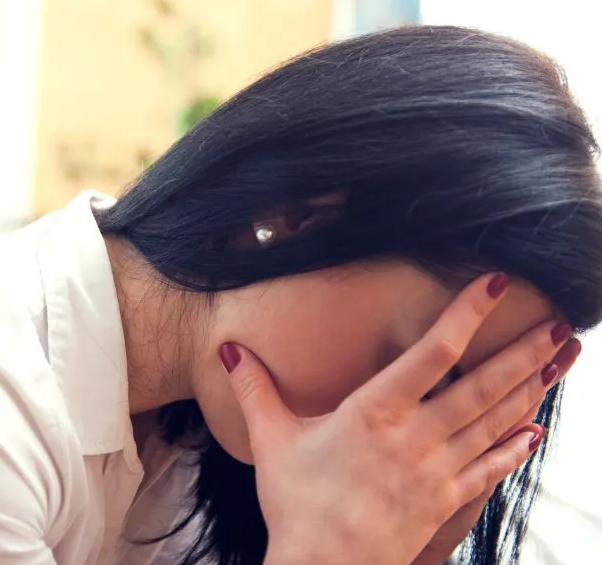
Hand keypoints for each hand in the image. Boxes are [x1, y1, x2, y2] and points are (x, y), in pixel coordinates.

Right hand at [220, 273, 577, 564]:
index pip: (433, 352)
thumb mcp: (272, 440)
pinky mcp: (443, 500)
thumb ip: (255, 390)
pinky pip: (488, 467)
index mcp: (375, 411)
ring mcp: (436, 469)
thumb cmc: (296, 504)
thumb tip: (228, 350)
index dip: (468, 314)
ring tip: (558, 362)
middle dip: (524, 352)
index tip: (497, 284)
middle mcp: (416, 436)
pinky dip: (514, 447)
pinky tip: (534, 431)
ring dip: (529, 390)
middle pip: (482, 386)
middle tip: (559, 324)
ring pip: (494, 422)